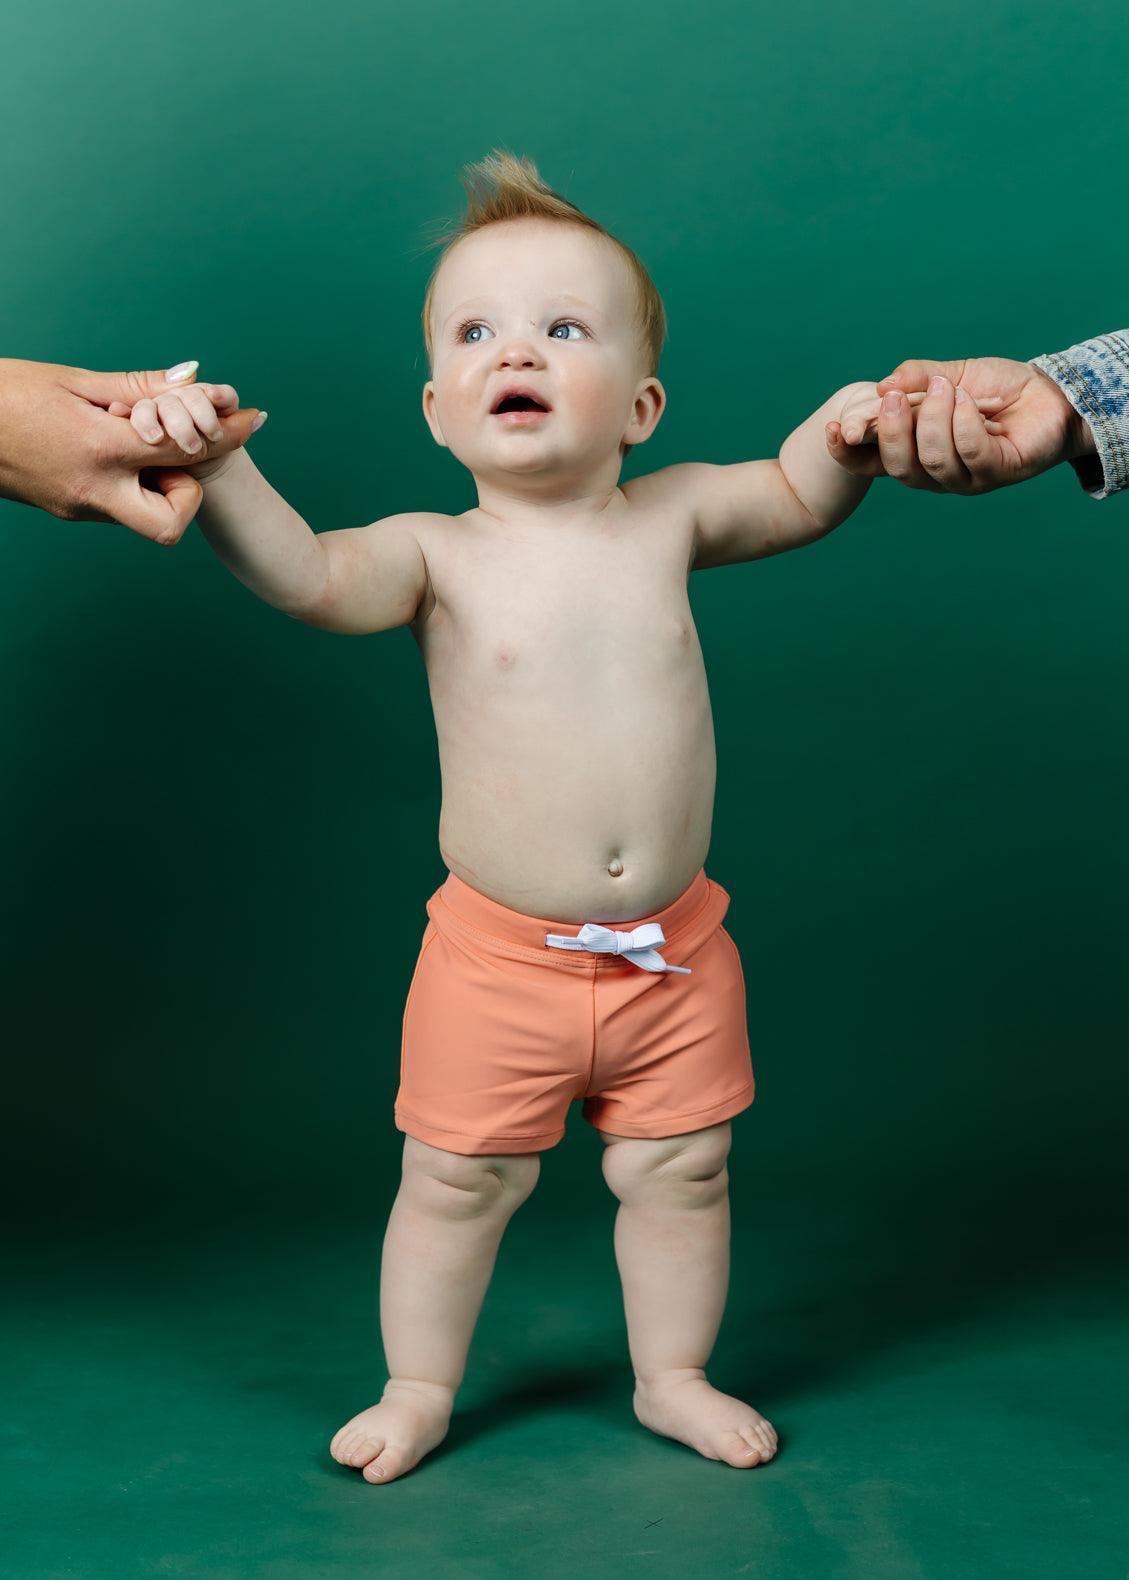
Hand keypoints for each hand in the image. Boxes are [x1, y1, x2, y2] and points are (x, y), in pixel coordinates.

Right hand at [0, 358, 262, 544]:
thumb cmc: (2, 394)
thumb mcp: (71, 382)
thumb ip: (136, 387)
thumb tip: (191, 378)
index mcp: (98, 451)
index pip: (184, 450)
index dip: (226, 435)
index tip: (253, 420)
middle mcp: (93, 491)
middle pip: (170, 524)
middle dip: (186, 493)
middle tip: (170, 455)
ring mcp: (79, 508)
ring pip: (144, 516)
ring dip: (155, 485)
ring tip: (134, 444)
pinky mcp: (68, 511)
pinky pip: (117, 506)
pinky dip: (128, 483)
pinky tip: (110, 451)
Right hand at [826, 358, 1086, 494]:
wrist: (1049, 391)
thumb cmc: (997, 387)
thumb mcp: (950, 373)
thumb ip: (915, 377)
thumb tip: (883, 386)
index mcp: (914, 450)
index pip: (871, 462)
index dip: (846, 453)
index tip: (833, 429)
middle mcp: (935, 473)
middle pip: (898, 468)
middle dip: (892, 430)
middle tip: (898, 396)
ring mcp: (965, 479)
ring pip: (932, 461)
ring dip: (935, 419)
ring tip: (947, 387)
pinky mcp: (996, 475)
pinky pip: (970, 455)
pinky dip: (965, 423)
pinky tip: (973, 401)